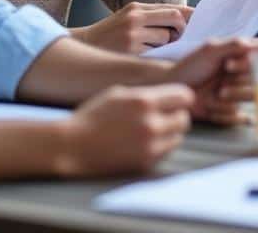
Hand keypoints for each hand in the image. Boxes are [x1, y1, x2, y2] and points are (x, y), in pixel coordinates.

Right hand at [55, 83, 193, 175]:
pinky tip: (144, 143)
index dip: (181, 98)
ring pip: (178, 137)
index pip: (184, 96)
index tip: (176, 100)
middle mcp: (150, 124)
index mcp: (143, 101)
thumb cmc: (93, 116)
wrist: (73, 146)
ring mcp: (149, 146)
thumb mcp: (119, 93)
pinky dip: (160, 147)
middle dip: (176, 116)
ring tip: (151, 130)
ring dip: (169, 133)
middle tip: (163, 116)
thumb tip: (173, 95)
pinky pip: (166, 152)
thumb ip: (147, 93)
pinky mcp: (145, 163)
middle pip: (184, 119)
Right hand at [71, 3, 193, 53]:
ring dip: (168, 45)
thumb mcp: (129, 18)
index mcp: (136, 7)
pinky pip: (155, 54)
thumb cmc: (111, 35)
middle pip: (175, 20)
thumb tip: (184, 21)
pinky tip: (150, 58)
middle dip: (182, 30)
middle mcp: (135, 18)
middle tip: (179, 40)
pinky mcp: (130, 52)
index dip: (188, 16)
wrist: (84, 47)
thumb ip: (152, 17)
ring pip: (167, 38)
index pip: (172, 8)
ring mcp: (133, 35)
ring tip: (156, 49)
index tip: (198, 23)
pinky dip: (158, 56)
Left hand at [165, 37, 257, 124]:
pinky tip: (211, 108)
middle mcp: (241, 75)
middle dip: (239, 83)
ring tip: (217, 95)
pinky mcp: (229, 112)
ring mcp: (236, 94)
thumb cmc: (189, 67)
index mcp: (238, 57)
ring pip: (250, 98)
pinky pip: (237, 115)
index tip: (229, 64)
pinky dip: (224, 113)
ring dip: (234, 97)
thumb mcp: (209, 51)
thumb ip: (235, 46)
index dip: (248, 63)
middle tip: (221, 84)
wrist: (171, 90)